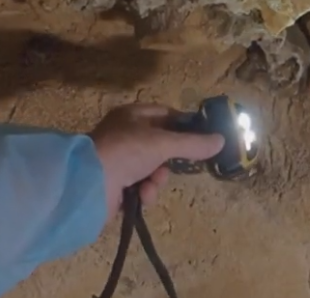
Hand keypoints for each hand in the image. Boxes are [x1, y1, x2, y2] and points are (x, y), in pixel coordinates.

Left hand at [89, 103, 223, 217]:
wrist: (88, 186)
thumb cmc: (126, 152)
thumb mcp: (163, 143)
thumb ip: (193, 143)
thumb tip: (221, 141)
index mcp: (132, 116)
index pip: (166, 114)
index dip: (184, 125)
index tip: (203, 137)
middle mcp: (125, 135)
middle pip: (162, 145)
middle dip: (170, 160)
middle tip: (179, 166)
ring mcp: (120, 160)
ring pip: (154, 168)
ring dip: (157, 179)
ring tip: (150, 185)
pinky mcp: (116, 184)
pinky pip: (141, 186)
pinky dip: (144, 192)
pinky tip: (141, 196)